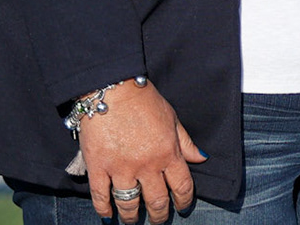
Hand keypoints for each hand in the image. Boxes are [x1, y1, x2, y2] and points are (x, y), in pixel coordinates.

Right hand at [76, 79, 204, 224]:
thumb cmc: (144, 100)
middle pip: (156, 201)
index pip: (182, 187)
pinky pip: (101, 196)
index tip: (182, 208)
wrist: (112, 89)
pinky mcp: (97, 167)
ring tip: (132, 221)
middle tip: (157, 220)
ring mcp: (121, 168)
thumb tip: (201, 159)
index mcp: (168, 153)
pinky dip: (104, 209)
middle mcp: (146, 165)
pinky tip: (107, 215)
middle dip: (158, 215)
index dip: (184, 201)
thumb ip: (185, 142)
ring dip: (132, 217)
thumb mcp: (172, 118)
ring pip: (129, 204)